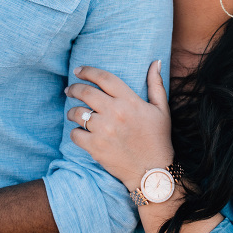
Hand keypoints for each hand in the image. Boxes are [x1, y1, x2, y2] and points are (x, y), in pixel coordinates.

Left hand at [66, 61, 173, 190]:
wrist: (152, 171)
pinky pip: (75, 134)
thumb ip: (156, 84)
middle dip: (74, 88)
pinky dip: (75, 132)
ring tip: (73, 112)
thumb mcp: (162, 109)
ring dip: (72, 110)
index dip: (88, 71)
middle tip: (69, 89)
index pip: (104, 78)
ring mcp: (103, 130)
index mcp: (129, 101)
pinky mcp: (95, 147)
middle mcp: (115, 112)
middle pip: (86, 92)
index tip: (79, 70)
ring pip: (77, 113)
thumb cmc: (158, 138)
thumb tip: (156, 62)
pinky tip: (79, 132)